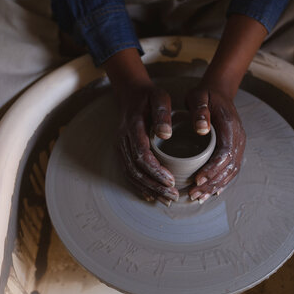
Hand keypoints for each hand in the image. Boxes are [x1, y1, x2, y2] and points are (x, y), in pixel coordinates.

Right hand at [116, 82, 179, 205]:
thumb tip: (166, 134)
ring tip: (166, 200)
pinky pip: (128, 173)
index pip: (141, 154)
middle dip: (154, 185)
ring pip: (131, 174)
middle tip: (172, 196)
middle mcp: (123, 139)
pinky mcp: (122, 152)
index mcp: (133, 127)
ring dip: (148, 189)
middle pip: (136, 169)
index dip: (155, 170)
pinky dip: (139, 186)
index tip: (170, 180)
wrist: (131, 93)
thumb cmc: (149, 96)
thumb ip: (163, 113)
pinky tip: (152, 196)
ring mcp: (120, 147)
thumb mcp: (159, 97)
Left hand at [186, 85, 245, 203]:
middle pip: (229, 167)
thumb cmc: (206, 95)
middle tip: (193, 193)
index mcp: (230, 126)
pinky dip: (222, 182)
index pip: (225, 153)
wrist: (219, 91)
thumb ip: (199, 110)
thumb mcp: (199, 96)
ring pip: (231, 171)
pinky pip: (231, 169)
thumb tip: (202, 129)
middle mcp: (239, 138)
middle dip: (212, 183)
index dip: (212, 169)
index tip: (197, 179)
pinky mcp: (234, 149)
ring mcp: (239, 144)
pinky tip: (211, 192)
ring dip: (216, 186)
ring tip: (199, 196)